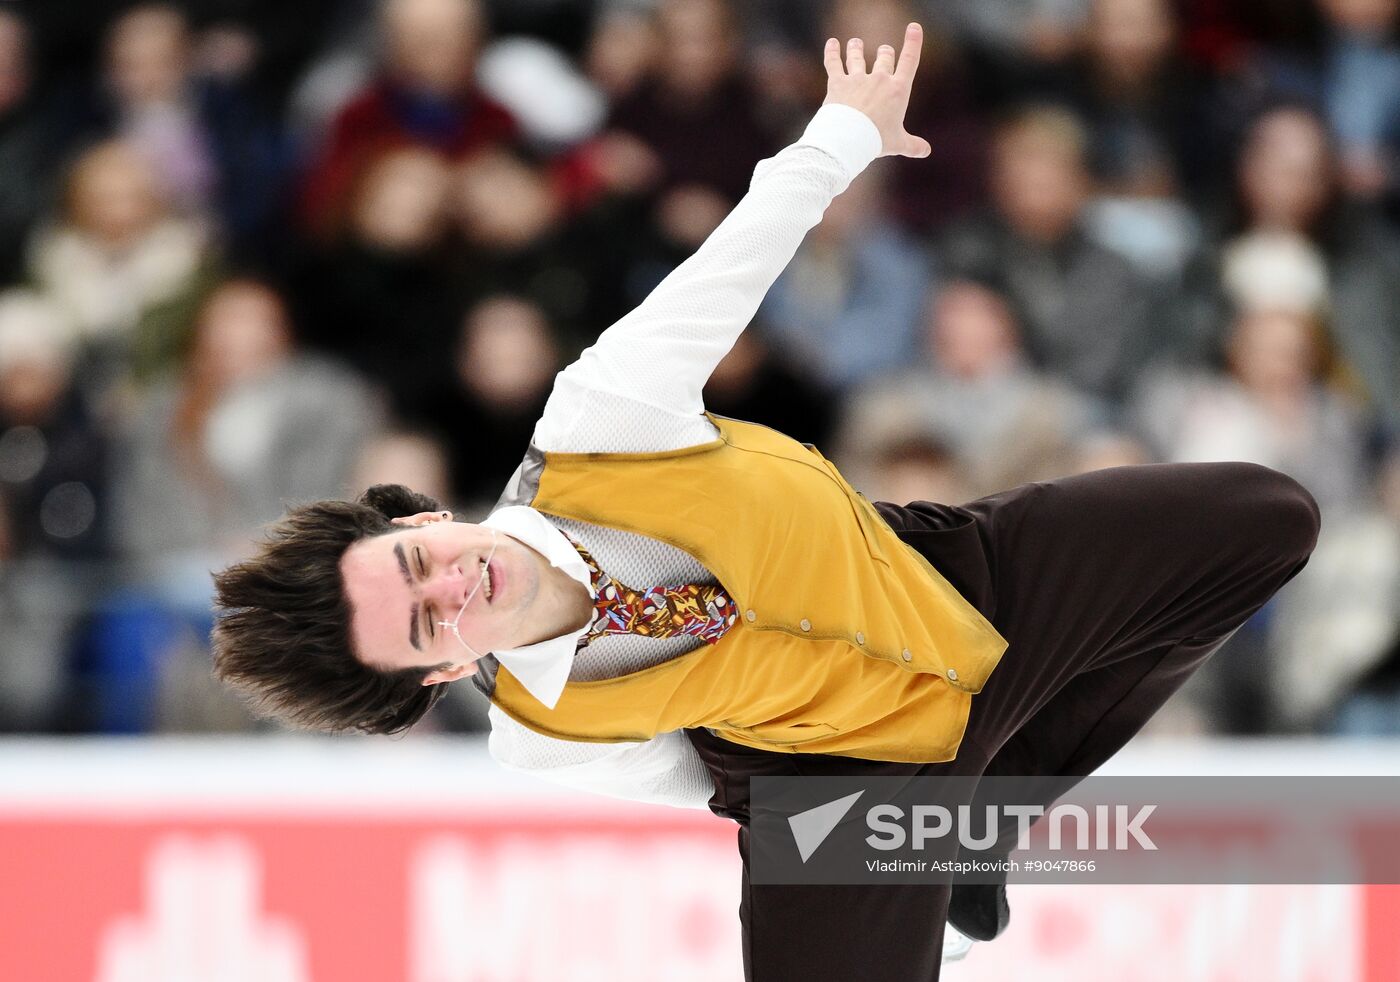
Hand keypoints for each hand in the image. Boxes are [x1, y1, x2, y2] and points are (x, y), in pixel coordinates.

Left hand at [822, 23, 930, 158]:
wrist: (848, 138)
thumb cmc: (875, 140)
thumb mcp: (898, 143)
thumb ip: (913, 145)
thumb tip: (926, 151)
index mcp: (897, 90)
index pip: (910, 61)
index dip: (913, 43)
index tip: (914, 28)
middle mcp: (879, 79)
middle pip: (884, 58)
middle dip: (885, 52)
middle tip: (884, 50)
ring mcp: (857, 79)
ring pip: (857, 57)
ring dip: (856, 48)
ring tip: (855, 43)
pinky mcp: (838, 83)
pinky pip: (834, 63)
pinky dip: (832, 52)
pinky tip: (831, 43)